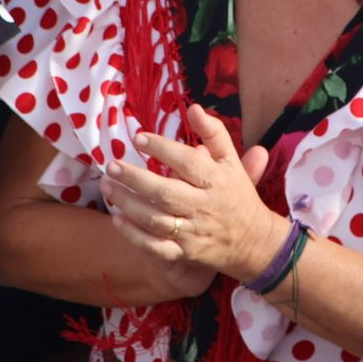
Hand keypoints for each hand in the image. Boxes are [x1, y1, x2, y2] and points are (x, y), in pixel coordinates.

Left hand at [103, 104, 280, 281]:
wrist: (255, 242)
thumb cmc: (237, 195)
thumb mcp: (231, 161)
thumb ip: (214, 133)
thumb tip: (194, 108)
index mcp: (216, 181)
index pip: (187, 162)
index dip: (162, 148)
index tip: (138, 138)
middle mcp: (204, 206)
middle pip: (165, 193)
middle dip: (135, 179)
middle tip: (112, 165)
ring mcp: (193, 232)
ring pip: (155, 220)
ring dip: (128, 204)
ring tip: (107, 186)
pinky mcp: (185, 253)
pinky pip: (155, 247)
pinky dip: (134, 235)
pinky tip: (117, 219)